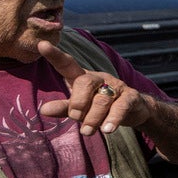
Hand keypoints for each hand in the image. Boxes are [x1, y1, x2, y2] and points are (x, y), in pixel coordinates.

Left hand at [37, 41, 153, 134]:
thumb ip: (63, 108)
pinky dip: (113, 119)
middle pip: (85, 82)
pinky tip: (107, 129)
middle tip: (74, 117)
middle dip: (78, 101)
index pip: (67, 64)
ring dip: (93, 118)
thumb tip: (43, 110)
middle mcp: (100, 78)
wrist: (134, 110)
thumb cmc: (99, 106)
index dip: (55, 55)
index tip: (42, 45)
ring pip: (102, 99)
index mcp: (83, 77)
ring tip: (86, 132)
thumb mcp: (79, 107)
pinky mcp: (131, 97)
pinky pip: (121, 107)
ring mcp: (117, 86)